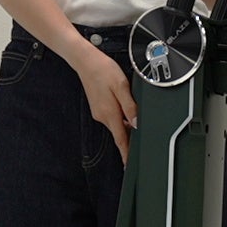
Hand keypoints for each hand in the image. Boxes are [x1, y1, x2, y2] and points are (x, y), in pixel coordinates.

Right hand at [75, 46, 138, 162]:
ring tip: (135, 122)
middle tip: (141, 143)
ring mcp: (99, 112)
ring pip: (116, 124)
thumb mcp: (121, 86)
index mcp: (109, 113)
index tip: (128, 165)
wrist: (85, 61)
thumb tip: (136, 123)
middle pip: (119, 133)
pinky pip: (112, 117)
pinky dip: (120, 118)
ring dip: (125, 126)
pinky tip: (125, 109)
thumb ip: (130, 106)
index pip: (120, 140)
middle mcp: (103, 116)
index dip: (126, 154)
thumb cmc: (103, 70)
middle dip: (129, 140)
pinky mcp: (99, 107)